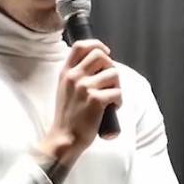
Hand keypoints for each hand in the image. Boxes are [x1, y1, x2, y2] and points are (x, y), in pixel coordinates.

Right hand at [37, 40, 121, 164]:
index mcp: (66, 72)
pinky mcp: (96, 100)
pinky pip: (117, 92)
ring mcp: (85, 88)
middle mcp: (74, 76)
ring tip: (110, 98)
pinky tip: (112, 108)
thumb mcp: (65, 89)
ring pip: (113, 73)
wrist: (65, 138)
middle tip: (110, 82)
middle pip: (101, 55)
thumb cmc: (68, 116)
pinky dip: (118, 101)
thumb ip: (76, 75)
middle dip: (110, 66)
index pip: (80, 46)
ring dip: (117, 86)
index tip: (106, 53)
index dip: (97, 45)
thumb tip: (99, 63)